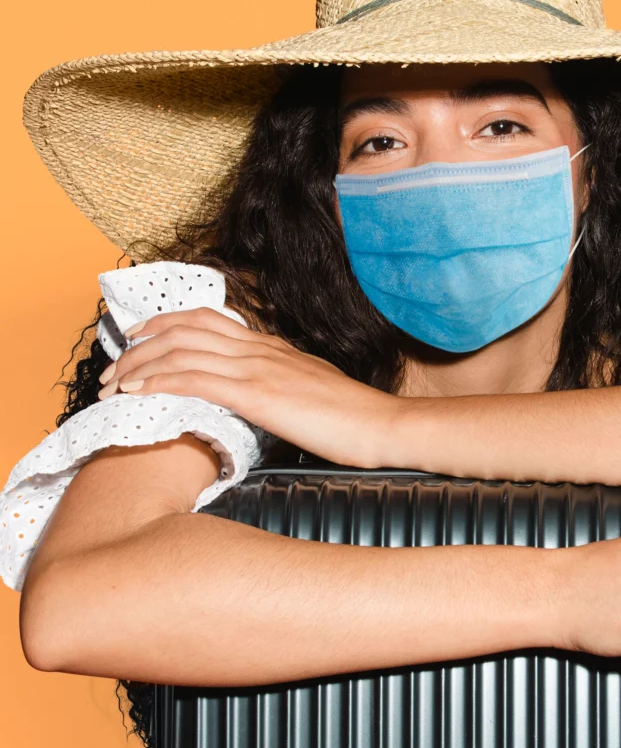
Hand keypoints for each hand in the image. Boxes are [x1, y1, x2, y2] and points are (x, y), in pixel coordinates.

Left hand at [96, 307, 396, 466]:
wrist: (381, 426)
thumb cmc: (352, 418)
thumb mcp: (310, 390)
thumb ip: (280, 384)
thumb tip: (258, 394)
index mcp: (272, 347)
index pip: (207, 321)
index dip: (165, 325)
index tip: (138, 342)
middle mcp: (260, 349)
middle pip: (185, 328)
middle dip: (141, 344)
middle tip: (114, 366)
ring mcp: (258, 369)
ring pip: (182, 350)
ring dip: (139, 364)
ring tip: (113, 383)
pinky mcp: (258, 394)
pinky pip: (195, 379)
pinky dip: (158, 381)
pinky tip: (137, 392)